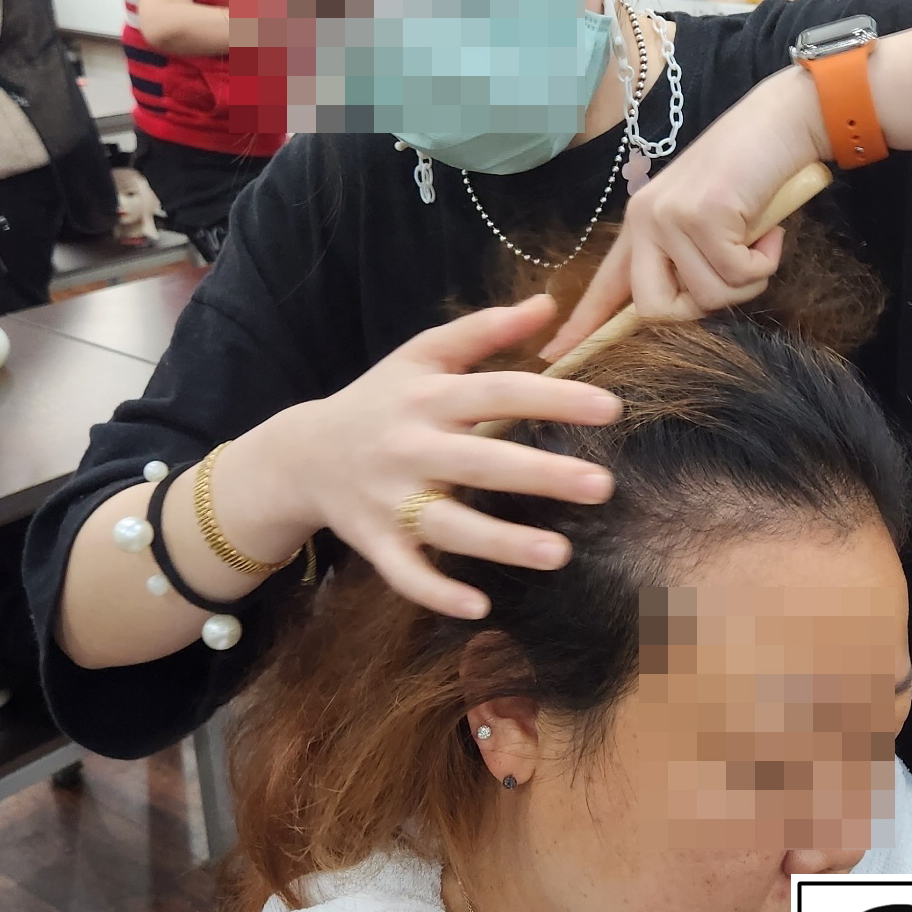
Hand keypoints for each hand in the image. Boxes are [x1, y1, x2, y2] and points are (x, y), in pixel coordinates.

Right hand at [273, 296, 621, 618]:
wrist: (300, 454)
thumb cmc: (381, 400)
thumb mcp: (422, 354)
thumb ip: (484, 329)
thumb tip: (548, 304)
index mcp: (429, 396)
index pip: (500, 392)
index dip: (554, 398)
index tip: (610, 408)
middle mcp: (410, 447)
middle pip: (481, 460)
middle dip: (542, 474)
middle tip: (602, 486)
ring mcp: (391, 499)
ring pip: (449, 524)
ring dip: (503, 542)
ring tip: (561, 553)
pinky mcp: (375, 541)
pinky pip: (406, 572)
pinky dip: (437, 591)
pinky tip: (481, 607)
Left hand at [541, 67, 828, 360]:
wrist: (782, 120)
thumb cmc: (752, 174)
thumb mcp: (706, 221)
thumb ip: (687, 260)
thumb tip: (688, 307)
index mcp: (640, 223)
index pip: (605, 285)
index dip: (582, 327)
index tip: (553, 356)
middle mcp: (646, 220)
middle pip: (654, 311)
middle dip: (699, 308)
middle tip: (731, 274)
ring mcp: (671, 217)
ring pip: (708, 298)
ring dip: (746, 279)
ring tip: (757, 239)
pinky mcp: (704, 215)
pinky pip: (738, 276)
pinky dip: (764, 262)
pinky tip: (768, 229)